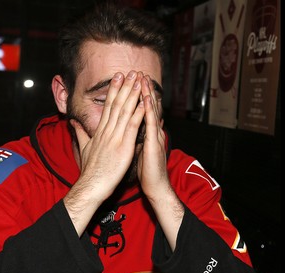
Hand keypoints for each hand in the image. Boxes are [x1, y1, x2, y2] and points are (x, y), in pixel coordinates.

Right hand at [70, 71, 145, 201]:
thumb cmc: (89, 170)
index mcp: (100, 131)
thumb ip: (80, 133)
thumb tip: (73, 122)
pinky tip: (144, 102)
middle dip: (124, 87)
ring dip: (133, 94)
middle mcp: (107, 131)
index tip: (118, 79)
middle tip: (130, 72)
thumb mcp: (83, 148)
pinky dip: (139, 113)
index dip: (114, 91)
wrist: (91, 185)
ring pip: (125, 111)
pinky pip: (132, 126)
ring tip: (139, 81)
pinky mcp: (123, 146)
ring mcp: (115, 137)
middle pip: (116, 104)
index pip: (108, 107)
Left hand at [137, 75, 170, 200]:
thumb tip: (128, 130)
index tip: (131, 82)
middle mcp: (152, 131)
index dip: (137, 96)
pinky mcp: (155, 143)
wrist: (155, 186)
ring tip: (143, 78)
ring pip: (151, 111)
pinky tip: (147, 99)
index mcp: (146, 132)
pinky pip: (151, 124)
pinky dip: (150, 110)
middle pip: (147, 106)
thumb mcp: (137, 150)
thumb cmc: (146, 170)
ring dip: (148, 94)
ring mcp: (155, 136)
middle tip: (139, 73)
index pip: (141, 110)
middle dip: (143, 89)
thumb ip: (135, 137)